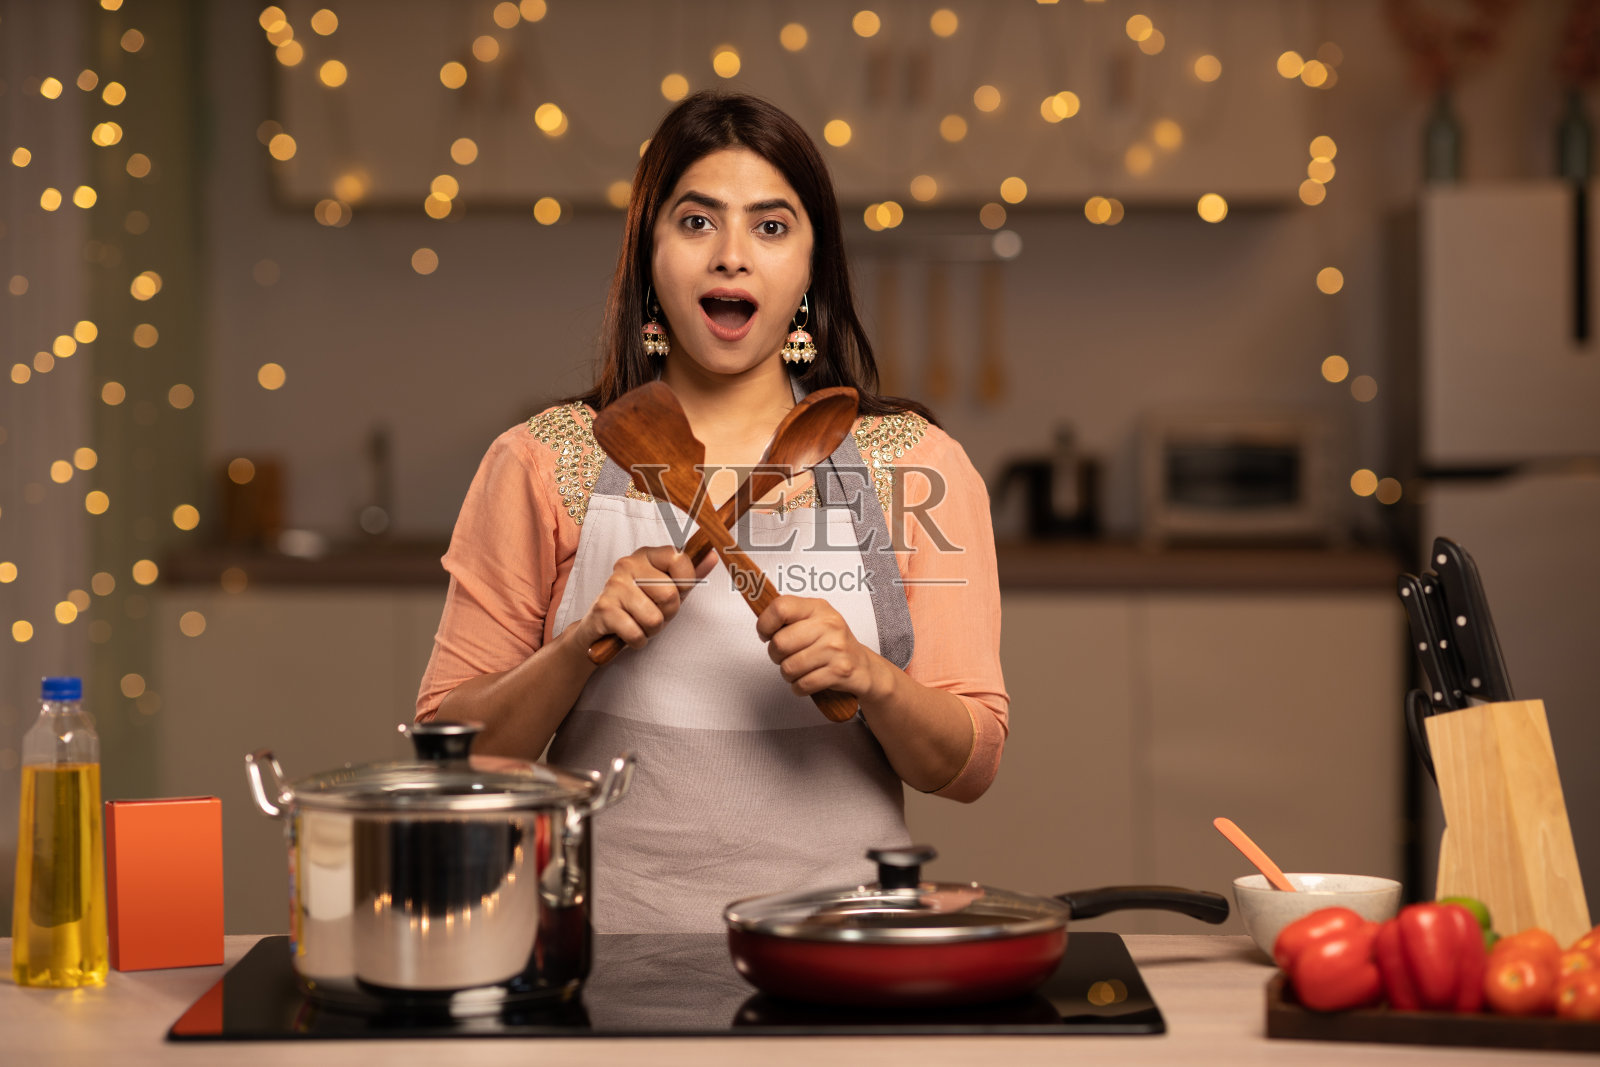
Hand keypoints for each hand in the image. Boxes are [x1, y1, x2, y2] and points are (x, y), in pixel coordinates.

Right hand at [574, 546, 703, 650]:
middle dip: (667, 614)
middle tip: (653, 613)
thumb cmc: (639, 607)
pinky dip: (638, 641)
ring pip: (654, 618)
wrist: (600, 628)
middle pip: (670, 595)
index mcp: (646, 555)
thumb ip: (690, 575)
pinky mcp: (604, 610)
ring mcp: (613, 586)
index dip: (686, 582)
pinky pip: (636, 634)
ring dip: (651, 630)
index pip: (678, 558)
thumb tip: (713, 556)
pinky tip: (628, 633)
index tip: (677, 592)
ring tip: (639, 622)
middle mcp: (628, 564)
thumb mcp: (668, 589)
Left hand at [757, 595, 886, 701]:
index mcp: (818, 608)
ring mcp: (835, 648)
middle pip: (780, 642)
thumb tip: (761, 624)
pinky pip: (802, 684)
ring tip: (800, 669)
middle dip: (776, 655)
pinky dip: (799, 687)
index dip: (765, 624)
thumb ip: (788, 618)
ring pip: (789, 667)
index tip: (766, 634)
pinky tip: (808, 680)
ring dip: (789, 674)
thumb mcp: (814, 621)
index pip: (780, 607)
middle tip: (786, 656)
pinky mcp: (839, 671)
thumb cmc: (832, 644)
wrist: (863, 667)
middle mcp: (829, 624)